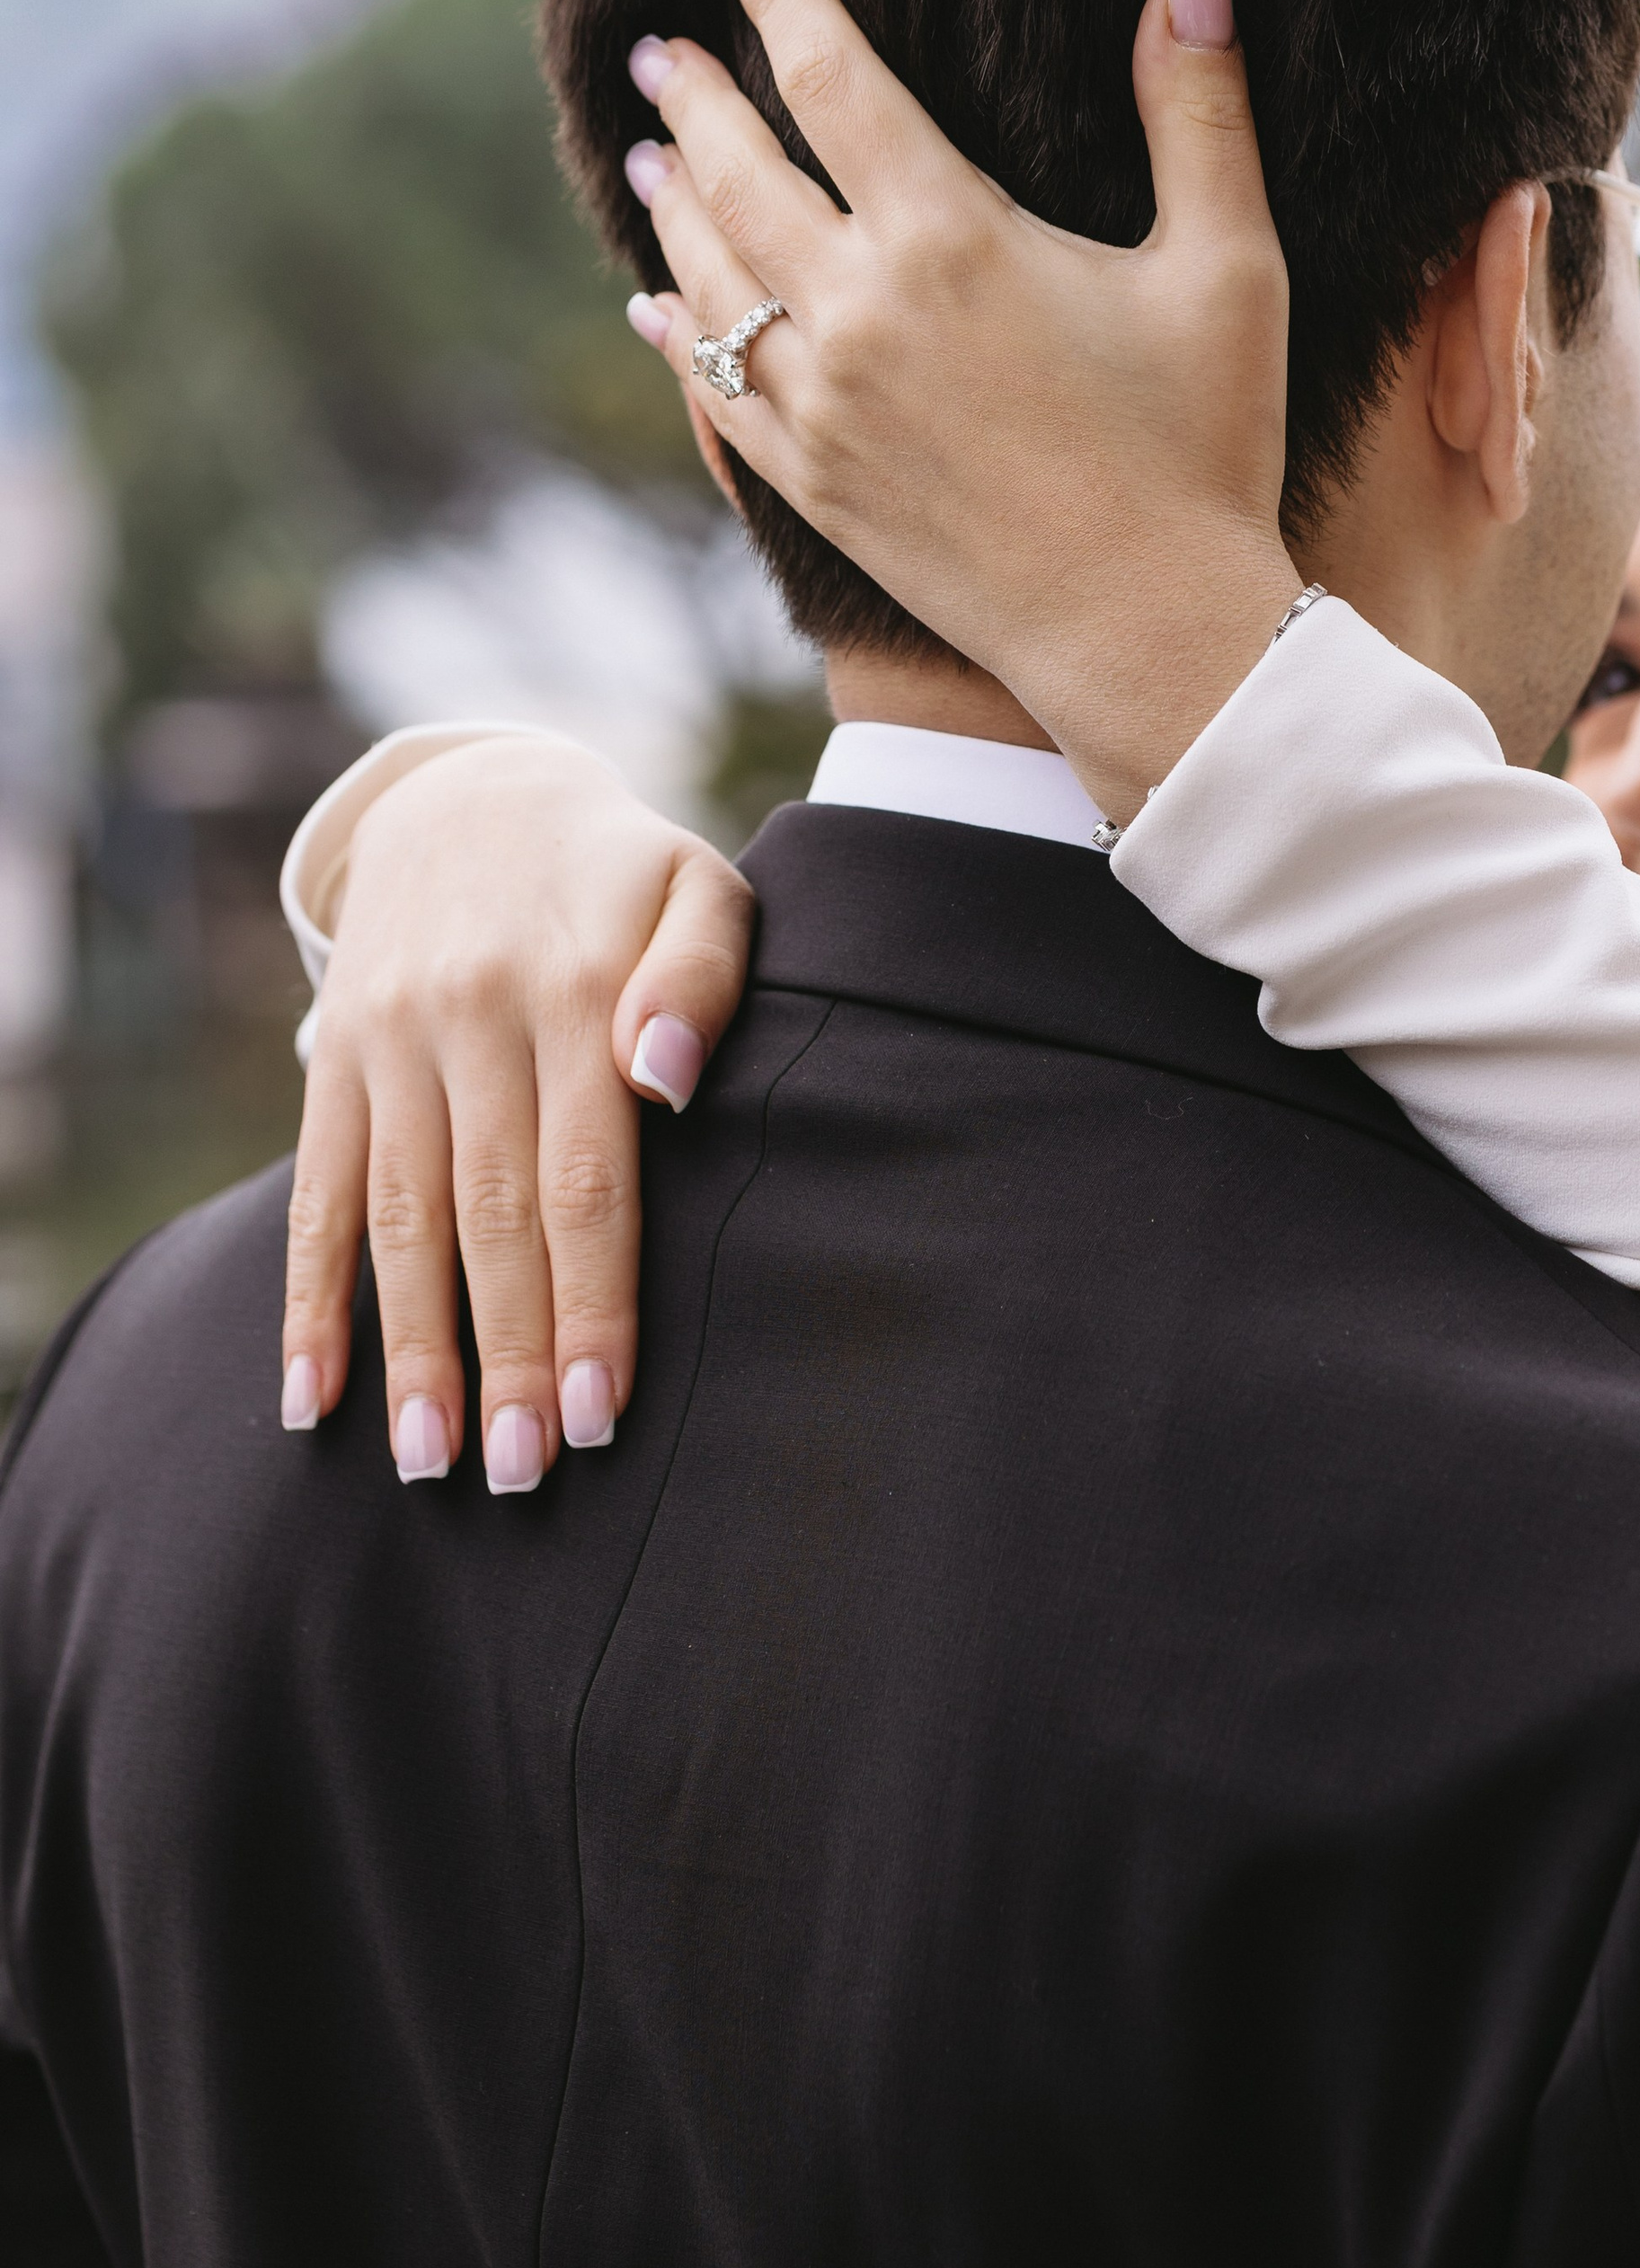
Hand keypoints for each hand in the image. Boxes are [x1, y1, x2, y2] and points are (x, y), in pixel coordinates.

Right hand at [280, 738, 753, 1488]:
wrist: (477, 794)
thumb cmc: (621, 873)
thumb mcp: (696, 887)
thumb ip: (702, 976)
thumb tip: (665, 1078)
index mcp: (576, 990)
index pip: (585, 1178)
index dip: (592, 1300)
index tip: (602, 1409)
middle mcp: (472, 1020)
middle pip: (492, 1217)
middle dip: (509, 1354)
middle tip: (527, 1473)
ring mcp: (393, 1043)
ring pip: (401, 1218)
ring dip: (412, 1349)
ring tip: (432, 1461)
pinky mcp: (337, 1058)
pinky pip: (318, 1191)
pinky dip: (309, 1297)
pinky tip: (313, 1395)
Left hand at [623, 0, 1303, 815]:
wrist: (1149, 637)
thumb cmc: (1205, 448)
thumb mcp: (1227, 268)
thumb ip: (1198, 111)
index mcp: (948, 238)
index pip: (834, 78)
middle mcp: (856, 315)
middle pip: (739, 171)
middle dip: (694, 96)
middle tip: (657, 46)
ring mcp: (820, 409)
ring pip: (707, 281)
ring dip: (674, 206)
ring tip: (651, 153)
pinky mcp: (814, 487)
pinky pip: (711, 392)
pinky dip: (674, 336)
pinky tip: (654, 307)